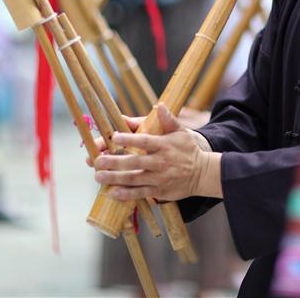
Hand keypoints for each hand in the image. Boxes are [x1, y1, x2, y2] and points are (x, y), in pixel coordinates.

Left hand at [93, 106, 220, 200]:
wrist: (203, 173)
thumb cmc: (188, 150)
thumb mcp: (181, 132)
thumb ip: (168, 119)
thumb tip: (159, 105)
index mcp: (164, 145)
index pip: (144, 141)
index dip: (128, 139)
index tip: (114, 137)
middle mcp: (160, 162)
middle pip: (133, 162)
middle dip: (113, 162)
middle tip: (96, 161)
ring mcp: (159, 178)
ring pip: (133, 179)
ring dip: (114, 178)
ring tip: (98, 176)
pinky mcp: (159, 191)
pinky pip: (139, 193)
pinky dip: (125, 194)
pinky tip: (112, 192)